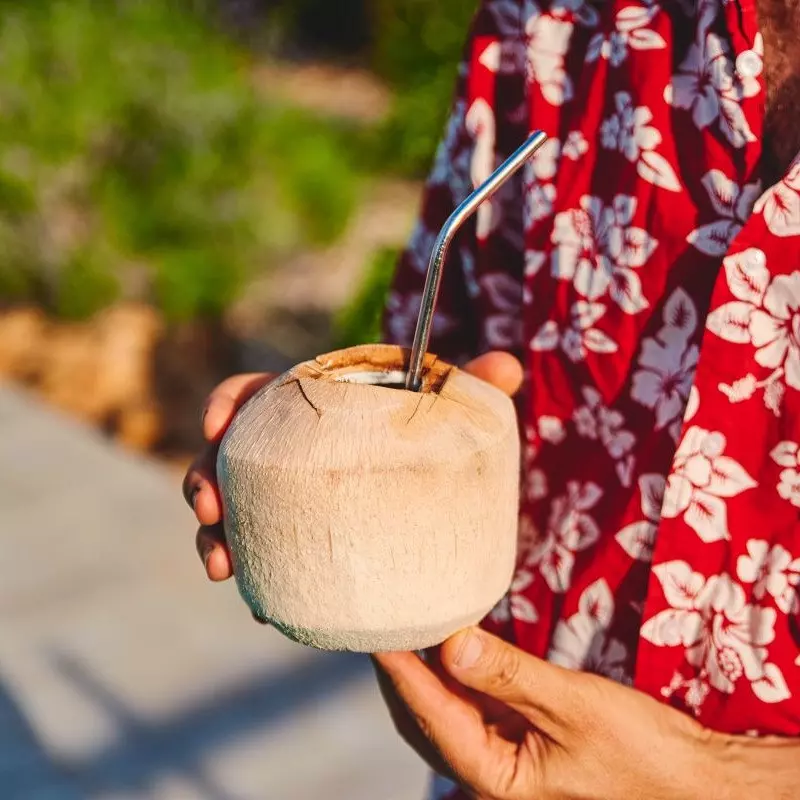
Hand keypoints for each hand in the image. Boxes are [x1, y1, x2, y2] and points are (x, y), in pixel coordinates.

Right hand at [181, 351, 522, 584]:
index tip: (215, 423)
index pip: (257, 395)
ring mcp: (287, 502)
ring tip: (221, 567)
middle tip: (209, 508)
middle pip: (227, 457)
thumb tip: (510, 366)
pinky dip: (253, 578)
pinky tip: (261, 608)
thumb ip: (475, 386)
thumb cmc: (434, 442)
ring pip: (231, 513)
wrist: (435, 504)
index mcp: (313, 409)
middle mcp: (289, 454)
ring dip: (213, 538)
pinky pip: (261, 559)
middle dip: (203, 478)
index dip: (227, 402)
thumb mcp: (449, 412)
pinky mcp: (296, 544)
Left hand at [375, 628, 721, 799]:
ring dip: (427, 674)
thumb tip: (450, 642)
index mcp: (497, 779)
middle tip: (384, 621)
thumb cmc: (642, 754)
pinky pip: (476, 711)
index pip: (430, 715)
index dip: (400, 670)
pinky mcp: (525, 746)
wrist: (696, 787)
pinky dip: (459, 679)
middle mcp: (493, 776)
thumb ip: (509, 675)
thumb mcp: (574, 707)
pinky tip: (454, 649)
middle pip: (427, 720)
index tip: (376, 629)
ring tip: (409, 628)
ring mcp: (508, 762)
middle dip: (403, 672)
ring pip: (448, 715)